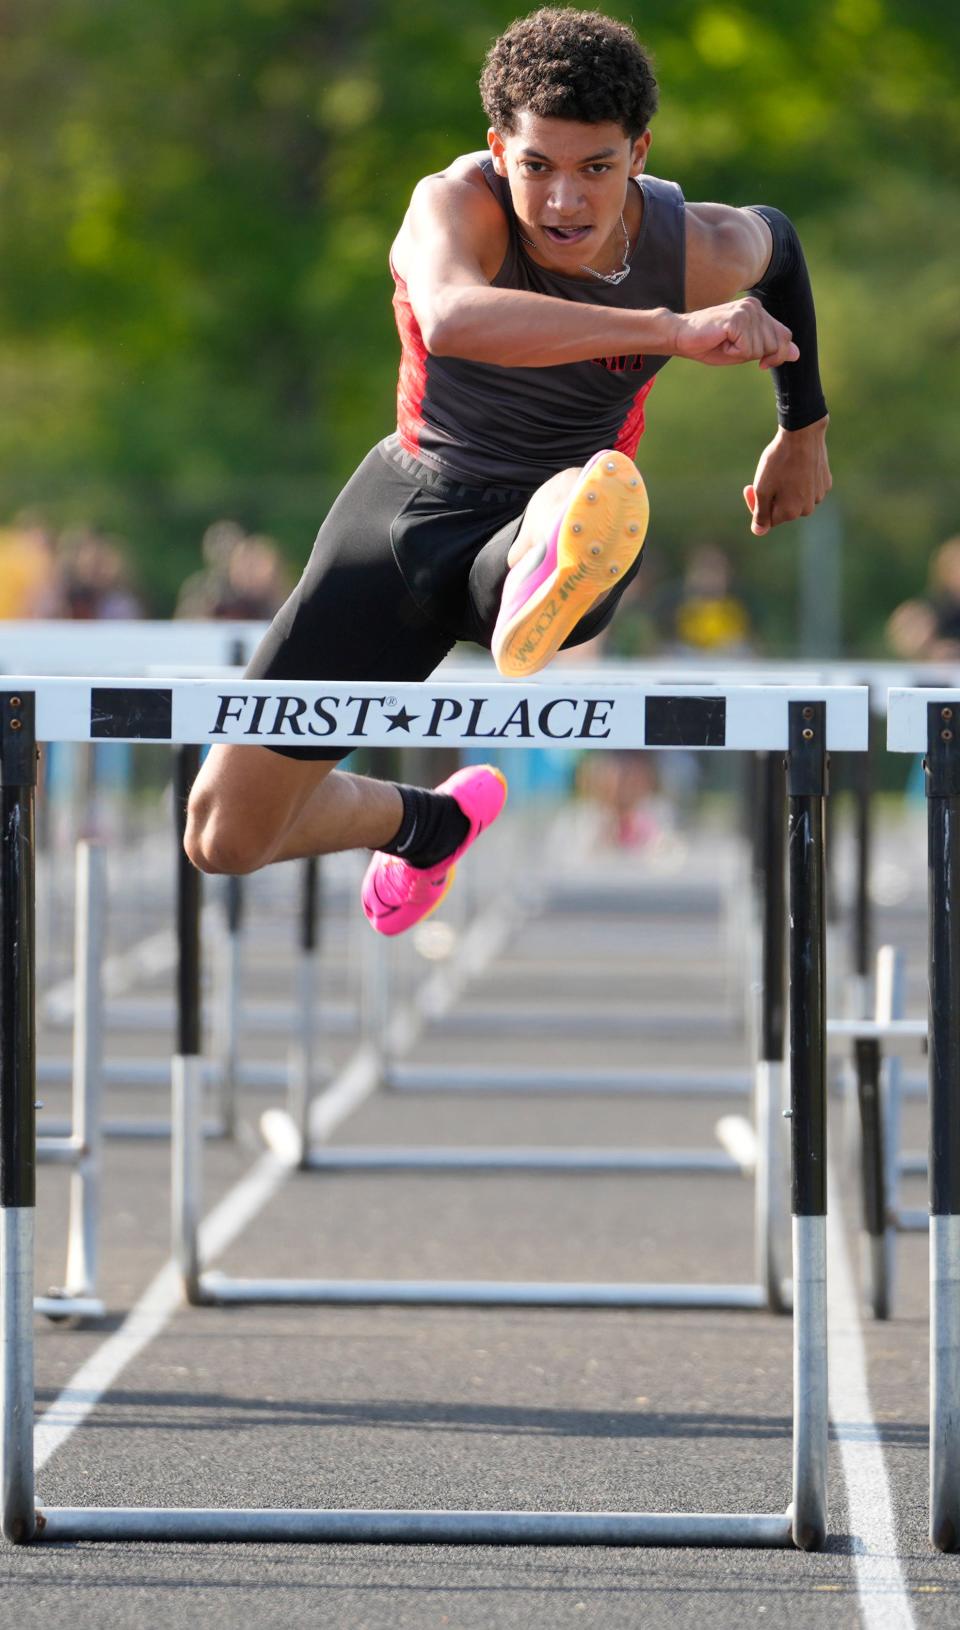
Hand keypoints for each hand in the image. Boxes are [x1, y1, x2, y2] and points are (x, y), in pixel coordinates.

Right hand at [673, 297, 798, 368]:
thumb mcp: (746, 350)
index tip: (761, 364)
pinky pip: (747, 350)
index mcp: (758, 310)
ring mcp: (747, 311)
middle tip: (730, 346)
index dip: (777, 355)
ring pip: (760, 349)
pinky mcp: (737, 319)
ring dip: (741, 354)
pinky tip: (721, 342)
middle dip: (755, 355)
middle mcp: (755, 306)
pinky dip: (733, 353)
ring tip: (724, 343)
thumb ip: (771, 349)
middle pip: (775, 345)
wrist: (682, 337)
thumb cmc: (710, 344)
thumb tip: (797, 354)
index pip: (785, 336)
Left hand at [743, 418, 831, 535]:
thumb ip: (760, 513)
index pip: (767, 519)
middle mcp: (807, 509)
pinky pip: (807, 487)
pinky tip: (796, 465)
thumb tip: (758, 532)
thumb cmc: (779, 461)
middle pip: (782, 509)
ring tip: (782, 469)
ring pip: (795, 498)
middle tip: (765, 476)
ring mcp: (819, 495)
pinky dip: (799, 480)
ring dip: (785, 488)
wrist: (803, 434)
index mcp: (790, 513)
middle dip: (771, 497)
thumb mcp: (762, 488)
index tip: (748, 486)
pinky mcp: (825, 482)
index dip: (755, 503)